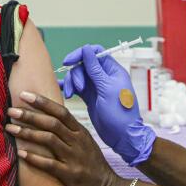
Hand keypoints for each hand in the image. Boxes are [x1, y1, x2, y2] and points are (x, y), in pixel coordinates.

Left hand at [7, 92, 122, 185]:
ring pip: (49, 140)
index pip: (60, 111)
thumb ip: (69, 131)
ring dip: (28, 133)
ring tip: (10, 128)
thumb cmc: (93, 166)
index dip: (42, 102)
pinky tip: (21, 154)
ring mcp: (74, 158)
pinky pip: (50, 164)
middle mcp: (77, 142)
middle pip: (52, 123)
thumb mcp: (85, 143)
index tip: (24, 94)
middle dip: (30, 115)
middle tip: (11, 110)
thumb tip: (48, 118)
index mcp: (80, 132)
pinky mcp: (70, 175)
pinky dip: (34, 158)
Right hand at [58, 44, 155, 165]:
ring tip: (70, 95)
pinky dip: (69, 88)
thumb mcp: (107, 89)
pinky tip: (62, 90)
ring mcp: (96, 87)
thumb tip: (87, 49)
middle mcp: (104, 76)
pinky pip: (76, 87)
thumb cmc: (120, 113)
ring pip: (78, 76)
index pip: (95, 53)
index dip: (81, 54)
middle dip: (76, 74)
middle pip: (83, 65)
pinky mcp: (89, 97)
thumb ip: (95, 69)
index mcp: (112, 71)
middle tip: (78, 88)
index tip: (69, 61)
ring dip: (71, 83)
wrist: (122, 136)